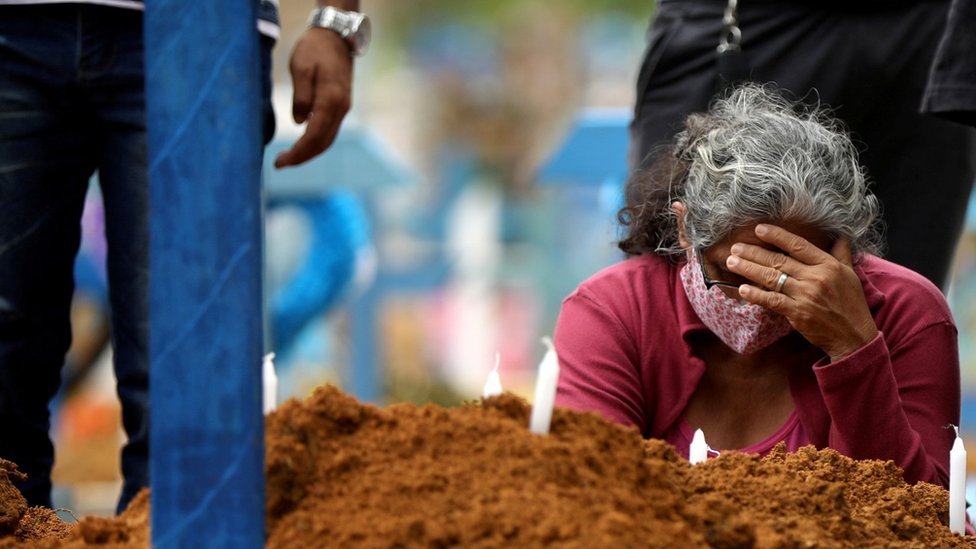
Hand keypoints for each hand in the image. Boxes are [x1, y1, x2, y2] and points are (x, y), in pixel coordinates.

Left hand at [274, 28, 352, 167]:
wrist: (335, 37)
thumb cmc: (314, 49)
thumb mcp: (301, 68)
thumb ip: (301, 96)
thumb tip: (299, 122)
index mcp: (331, 100)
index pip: (314, 136)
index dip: (298, 152)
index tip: (280, 162)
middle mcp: (341, 108)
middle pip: (323, 143)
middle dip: (302, 157)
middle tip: (280, 164)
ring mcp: (343, 108)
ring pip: (328, 139)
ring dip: (309, 152)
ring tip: (289, 158)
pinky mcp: (341, 106)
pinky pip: (329, 131)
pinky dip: (316, 142)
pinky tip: (302, 145)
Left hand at [725, 224, 878, 361]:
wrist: (854, 335)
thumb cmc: (851, 304)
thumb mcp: (850, 274)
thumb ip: (841, 253)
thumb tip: (841, 235)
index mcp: (828, 265)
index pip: (798, 245)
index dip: (777, 236)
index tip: (759, 229)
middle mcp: (816, 277)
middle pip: (778, 260)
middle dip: (753, 252)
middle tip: (735, 247)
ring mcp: (805, 295)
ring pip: (771, 278)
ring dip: (748, 269)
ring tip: (732, 262)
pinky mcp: (797, 313)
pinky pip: (772, 300)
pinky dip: (756, 294)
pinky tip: (742, 289)